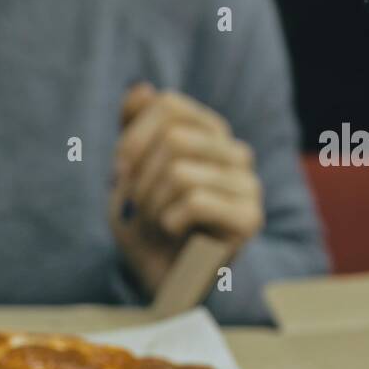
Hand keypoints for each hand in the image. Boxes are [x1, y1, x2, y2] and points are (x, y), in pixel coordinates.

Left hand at [109, 84, 263, 293]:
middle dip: (140, 178)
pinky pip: (195, 201)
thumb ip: (133, 128)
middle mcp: (234, 151)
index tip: (120, 170)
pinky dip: (169, 220)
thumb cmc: (144, 223)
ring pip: (180, 172)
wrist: (159, 278)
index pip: (168, 105)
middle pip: (173, 140)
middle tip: (137, 206)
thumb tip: (142, 90)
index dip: (132, 137)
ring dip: (152, 204)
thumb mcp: (127, 172)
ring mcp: (247, 184)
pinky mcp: (248, 218)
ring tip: (156, 222)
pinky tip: (173, 232)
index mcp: (208, 132)